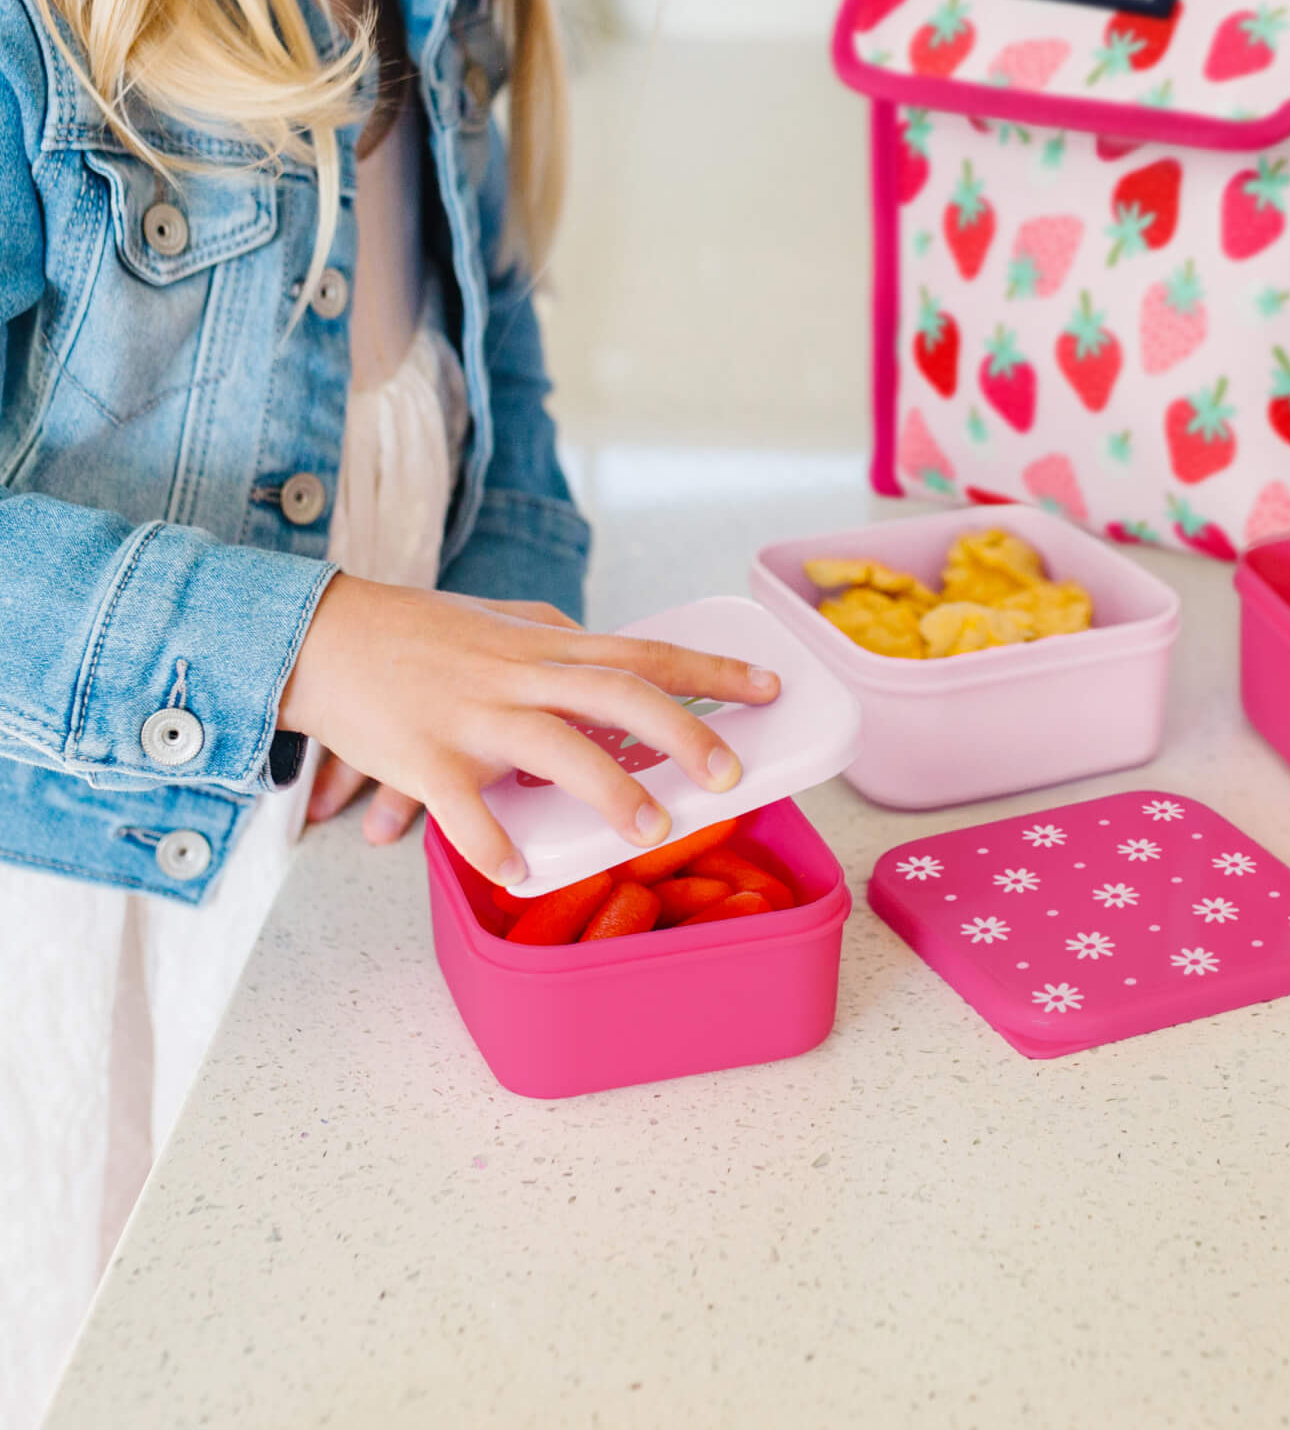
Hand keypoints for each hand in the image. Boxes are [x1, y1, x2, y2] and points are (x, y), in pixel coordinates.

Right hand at [280, 576, 780, 884]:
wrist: (318, 633)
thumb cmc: (413, 632)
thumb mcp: (498, 620)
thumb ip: (554, 636)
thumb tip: (605, 650)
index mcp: (545, 644)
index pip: (644, 652)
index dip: (712, 670)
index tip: (770, 687)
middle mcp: (519, 673)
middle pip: (617, 693)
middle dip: (682, 732)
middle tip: (731, 773)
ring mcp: (471, 714)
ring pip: (554, 747)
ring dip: (608, 791)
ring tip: (653, 830)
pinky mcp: (421, 756)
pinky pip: (463, 806)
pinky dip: (494, 841)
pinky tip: (522, 872)